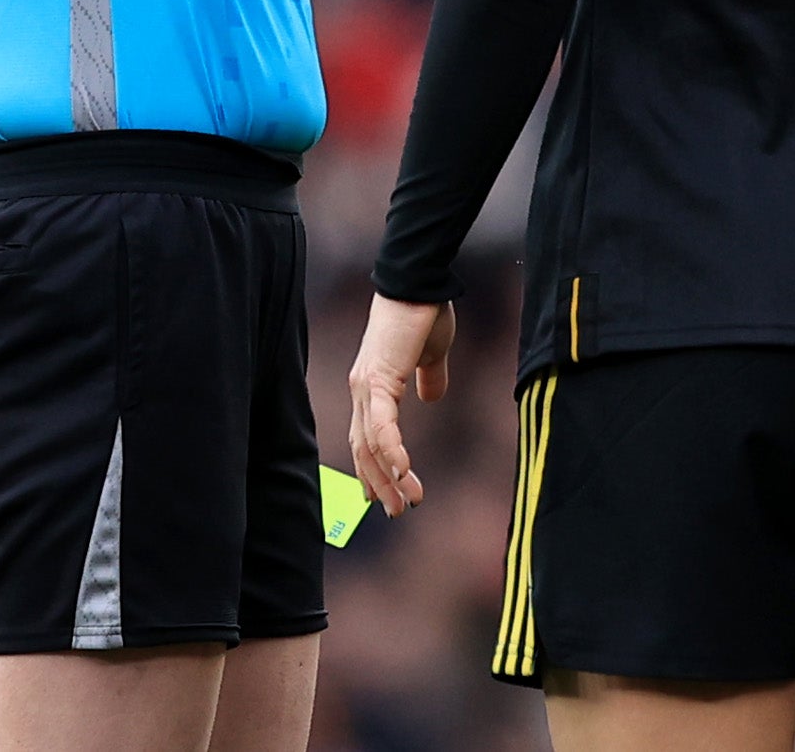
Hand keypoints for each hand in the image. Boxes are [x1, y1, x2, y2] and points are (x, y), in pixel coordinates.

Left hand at [347, 295, 453, 514]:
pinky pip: (382, 424)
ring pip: (371, 444)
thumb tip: (431, 398)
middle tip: (397, 511)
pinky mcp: (378, 378)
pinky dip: (391, 450)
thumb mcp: (431, 354)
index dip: (372, 468)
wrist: (420, 283)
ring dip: (389, 476)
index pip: (366, 437)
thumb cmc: (424, 312)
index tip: (383, 496)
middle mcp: (362, 390)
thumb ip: (430, 377)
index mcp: (372, 386)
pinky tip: (404, 471)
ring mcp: (366, 386)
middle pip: (363, 449)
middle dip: (380, 483)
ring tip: (408, 501)